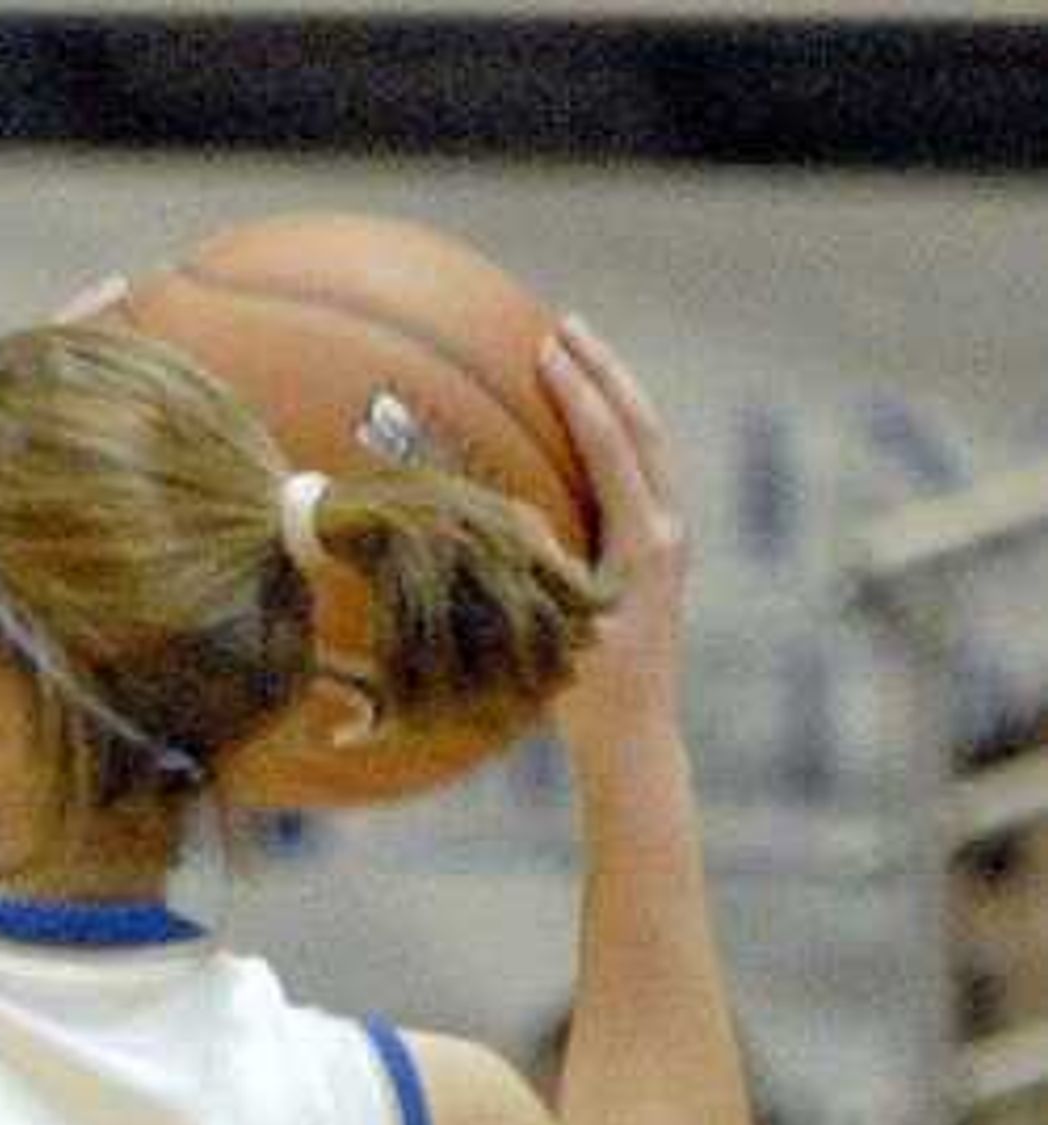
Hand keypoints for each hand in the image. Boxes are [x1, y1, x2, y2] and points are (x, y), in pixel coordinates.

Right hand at [540, 316, 691, 782]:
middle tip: (568, 328)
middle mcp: (667, 529)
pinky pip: (641, 473)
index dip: (579, 395)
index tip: (548, 352)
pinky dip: (616, 436)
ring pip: (648, 444)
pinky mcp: (659, 555)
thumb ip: (541, 564)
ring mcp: (668, 540)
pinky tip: (591, 428)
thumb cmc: (591, 700)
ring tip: (583, 360)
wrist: (637, 740)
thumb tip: (511, 506)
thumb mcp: (560, 630)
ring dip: (615, 396)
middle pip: (641, 426)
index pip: (612, 446)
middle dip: (604, 372)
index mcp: (646, 542)